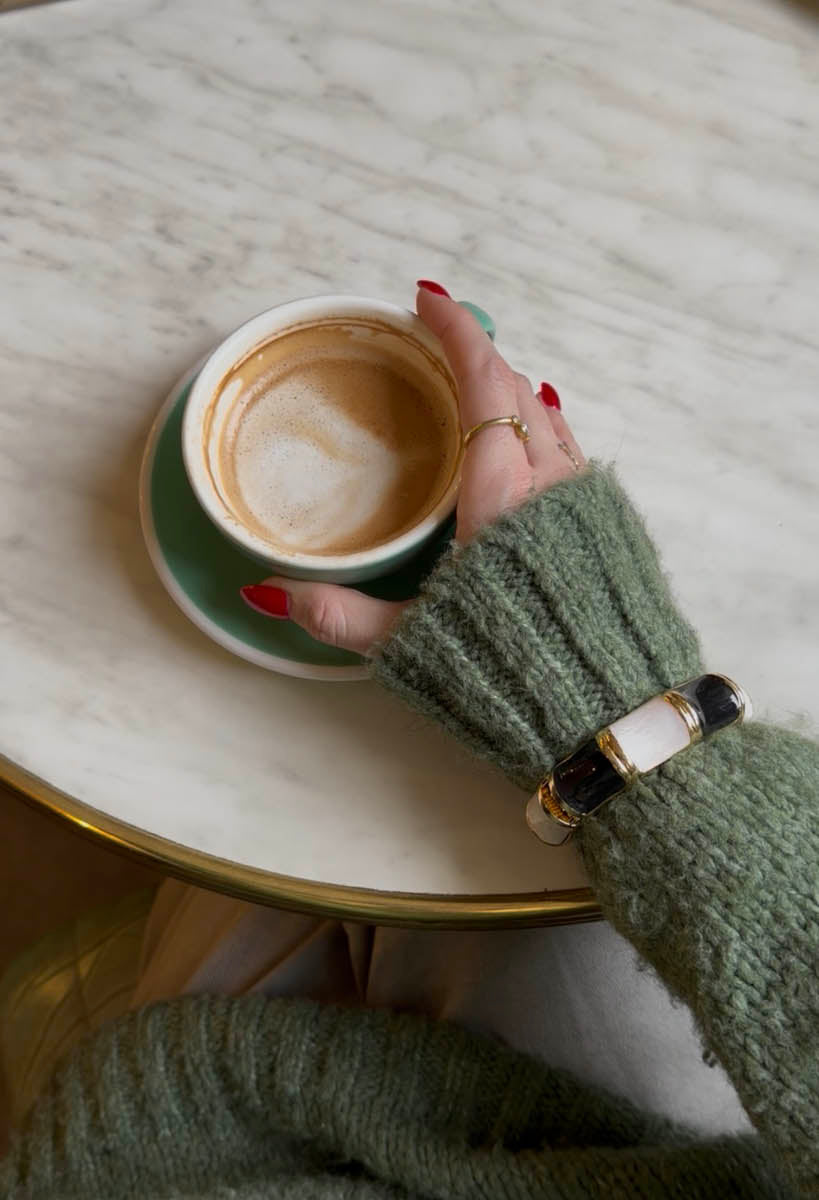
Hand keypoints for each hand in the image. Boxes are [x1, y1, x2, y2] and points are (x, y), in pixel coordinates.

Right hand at [240, 284, 585, 654]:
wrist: (611, 718)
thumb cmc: (514, 676)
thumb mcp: (411, 646)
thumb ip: (341, 615)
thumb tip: (275, 593)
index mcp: (502, 495)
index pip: (481, 382)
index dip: (455, 333)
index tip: (427, 300)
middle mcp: (554, 482)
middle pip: (518, 390)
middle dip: (477, 359)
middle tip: (438, 350)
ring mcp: (592, 503)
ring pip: (551, 420)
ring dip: (511, 395)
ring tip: (474, 396)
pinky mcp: (614, 529)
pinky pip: (574, 455)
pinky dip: (542, 432)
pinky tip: (523, 453)